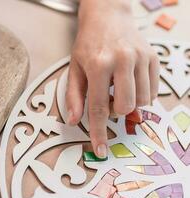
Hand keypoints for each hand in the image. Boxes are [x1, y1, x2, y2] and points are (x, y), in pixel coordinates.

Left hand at [66, 0, 159, 157]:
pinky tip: (130, 82)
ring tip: (118, 87)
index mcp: (98, 64)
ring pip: (142, 102)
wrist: (107, 17)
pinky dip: (141, 95)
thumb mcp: (74, 68)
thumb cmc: (88, 43)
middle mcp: (122, 60)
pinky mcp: (153, 58)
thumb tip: (74, 121)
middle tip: (107, 97)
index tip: (101, 149)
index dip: (98, 132)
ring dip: (128, 102)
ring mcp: (141, 58)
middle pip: (124, 107)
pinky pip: (153, 91)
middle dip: (115, 111)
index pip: (98, 107)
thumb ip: (74, 96)